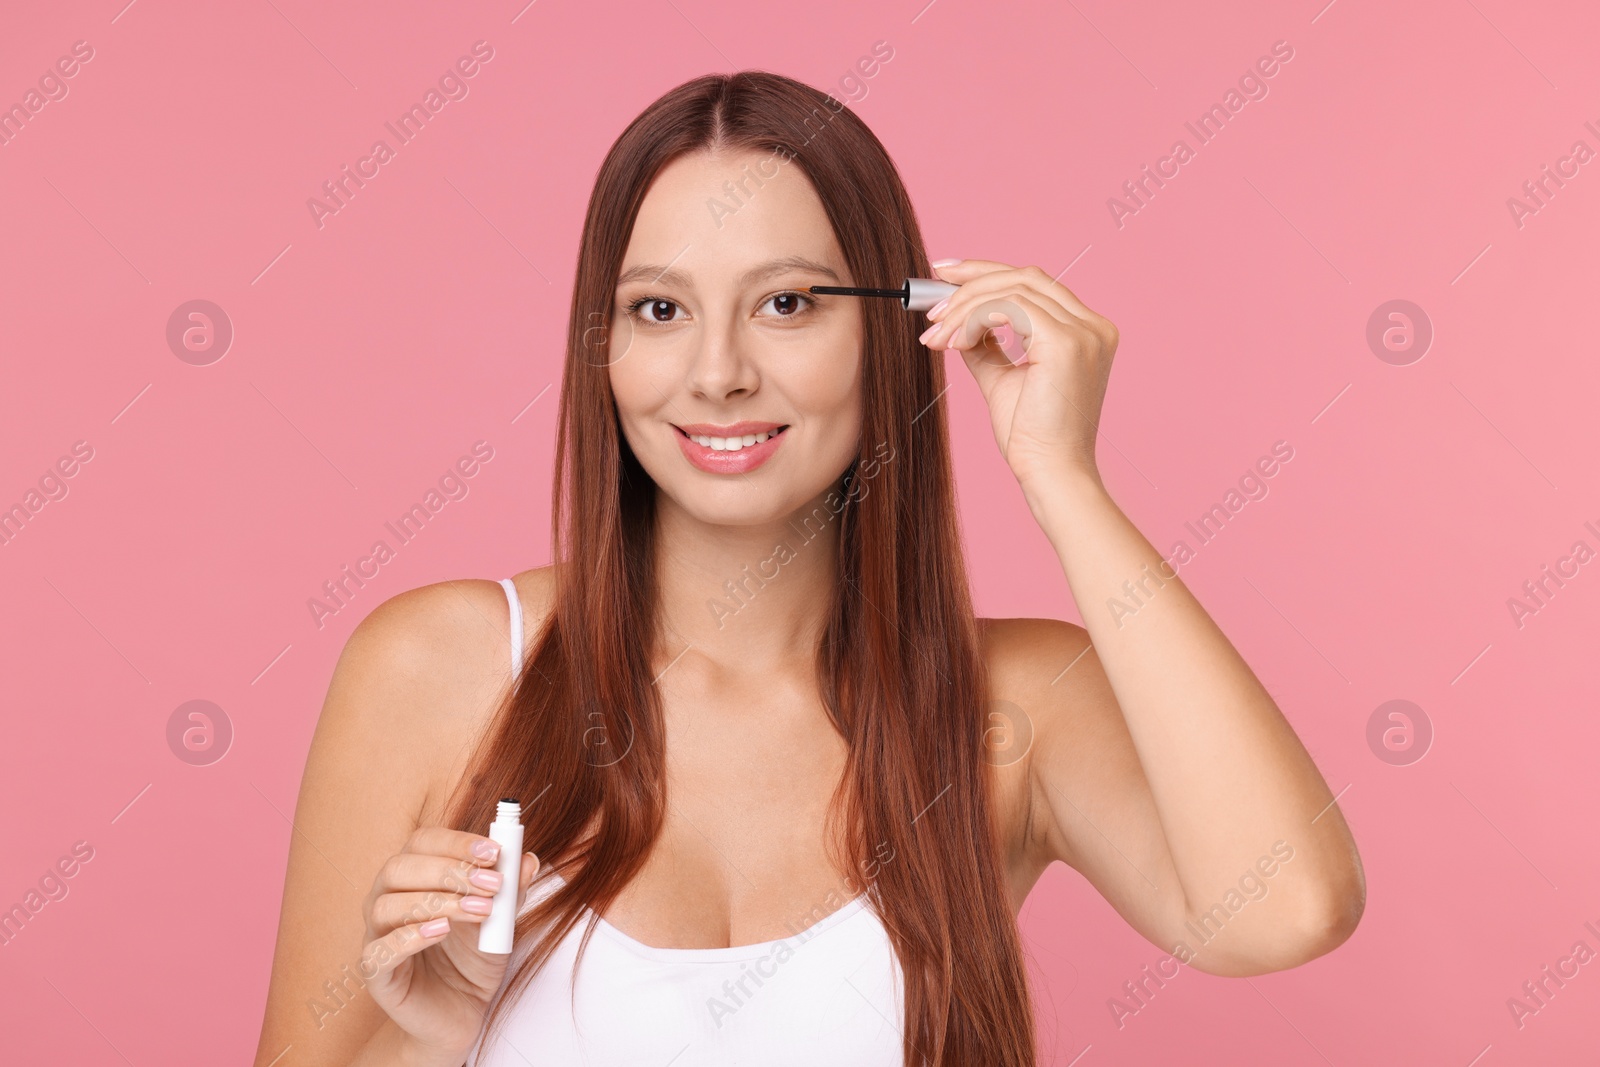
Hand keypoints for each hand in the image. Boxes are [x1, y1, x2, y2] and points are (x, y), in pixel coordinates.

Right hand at [359, 826, 539, 1062]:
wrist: (460, 1012)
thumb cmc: (473, 959)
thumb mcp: (500, 922)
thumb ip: (511, 891)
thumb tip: (528, 859)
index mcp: (413, 876)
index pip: (423, 842)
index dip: (457, 842)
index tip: (494, 851)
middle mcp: (387, 899)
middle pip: (399, 868)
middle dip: (450, 871)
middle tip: (492, 884)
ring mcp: (376, 936)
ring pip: (387, 906)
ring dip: (437, 902)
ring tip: (479, 911)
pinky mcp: (377, 974)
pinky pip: (378, 951)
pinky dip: (408, 938)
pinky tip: (440, 932)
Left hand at [918, 259, 1118, 486]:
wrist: (1050, 472)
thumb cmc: (1032, 437)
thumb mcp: (1003, 379)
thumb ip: (987, 347)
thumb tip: (959, 323)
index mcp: (1086, 331)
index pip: (1035, 284)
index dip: (986, 272)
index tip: (946, 276)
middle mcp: (1093, 326)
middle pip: (1025, 276)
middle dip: (970, 281)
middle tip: (931, 304)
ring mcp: (1083, 332)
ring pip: (1012, 289)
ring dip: (964, 308)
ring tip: (936, 335)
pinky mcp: (1065, 342)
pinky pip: (1009, 307)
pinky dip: (974, 318)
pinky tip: (955, 343)